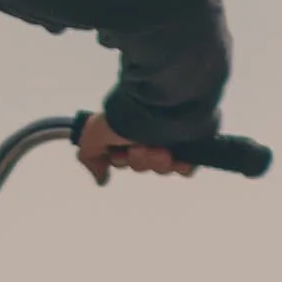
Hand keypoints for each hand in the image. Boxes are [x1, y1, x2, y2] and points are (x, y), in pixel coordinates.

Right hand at [76, 110, 195, 187]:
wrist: (160, 102)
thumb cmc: (125, 116)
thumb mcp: (93, 135)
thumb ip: (90, 157)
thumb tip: (101, 178)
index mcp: (127, 130)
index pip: (122, 159)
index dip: (120, 160)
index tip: (119, 153)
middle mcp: (148, 133)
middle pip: (142, 165)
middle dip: (140, 160)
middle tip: (140, 147)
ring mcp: (170, 138)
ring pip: (162, 168)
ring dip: (157, 161)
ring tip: (160, 148)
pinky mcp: (191, 142)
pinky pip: (186, 168)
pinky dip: (181, 166)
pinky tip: (177, 157)